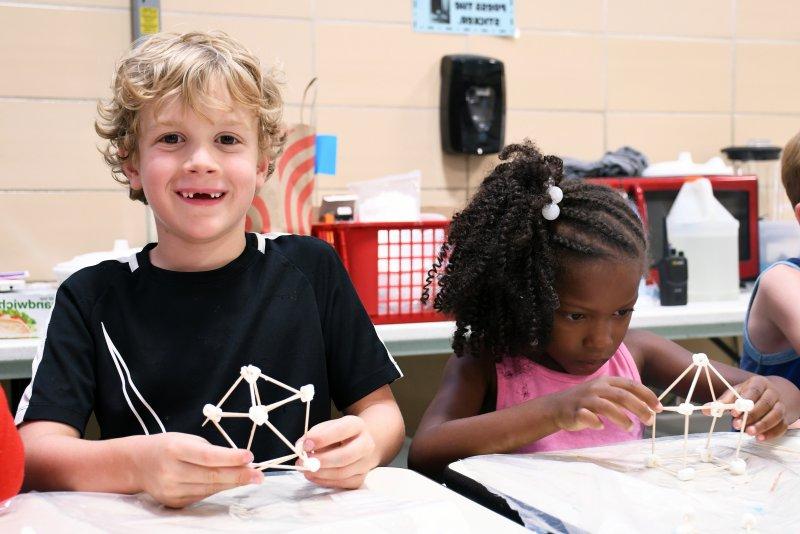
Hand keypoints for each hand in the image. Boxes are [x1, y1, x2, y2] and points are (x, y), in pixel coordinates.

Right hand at [129, 432, 261, 507]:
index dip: (230, 458)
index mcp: (175, 449)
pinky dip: (218, 489)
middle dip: (239, 475)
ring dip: (233, 483)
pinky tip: (230, 483)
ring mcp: (171, 490)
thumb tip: (241, 462)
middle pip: (211, 476)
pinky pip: (202, 496)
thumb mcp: (187, 440)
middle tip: (259, 475)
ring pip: (210, 489)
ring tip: (251, 478)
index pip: (207, 456)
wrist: (138, 464)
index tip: (250, 457)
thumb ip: (211, 451)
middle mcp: (171, 471)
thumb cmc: (169, 446)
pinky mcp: (173, 502)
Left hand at [298, 415, 377, 488]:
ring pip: (342, 472)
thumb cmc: (339, 435)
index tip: (306, 445)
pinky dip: (324, 481)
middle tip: (303, 462)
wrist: (358, 444)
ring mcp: (365, 463)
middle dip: (321, 461)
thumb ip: (314, 434)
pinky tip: (314, 476)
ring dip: (320, 473)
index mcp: (357, 425)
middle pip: (345, 456)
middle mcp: (366, 444)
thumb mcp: (328, 427)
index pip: (342, 430)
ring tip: (305, 469)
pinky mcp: (361, 478)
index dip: (322, 438)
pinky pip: (342, 483)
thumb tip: (301, 446)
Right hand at [550, 376, 661, 431]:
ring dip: (621, 418)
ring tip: (630, 428)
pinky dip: (596, 422)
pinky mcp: (575, 412)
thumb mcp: (605, 394)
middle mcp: (596, 388)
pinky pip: (587, 417)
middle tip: (650, 420)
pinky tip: (601, 426)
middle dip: (639, 408)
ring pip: (606, 406)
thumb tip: (649, 408)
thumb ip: (624, 398)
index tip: (659, 407)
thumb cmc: (586, 402)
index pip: (631, 385)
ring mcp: (584, 400)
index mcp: (606, 382)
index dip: (647, 395)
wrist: (556, 407)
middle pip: (622, 396)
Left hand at [719, 375, 790, 440]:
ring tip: (748, 432)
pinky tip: (760, 438)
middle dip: (751, 415)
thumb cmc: (748, 394)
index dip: (744, 401)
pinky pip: (782, 426)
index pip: (753, 390)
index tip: (734, 412)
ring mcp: (781, 405)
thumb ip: (723, 401)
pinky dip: (771, 433)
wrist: (769, 395)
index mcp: (759, 383)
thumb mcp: (735, 393)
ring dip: (762, 425)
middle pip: (765, 403)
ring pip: (776, 415)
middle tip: (737, 425)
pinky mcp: (785, 418)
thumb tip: (706, 410)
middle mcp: (772, 393)